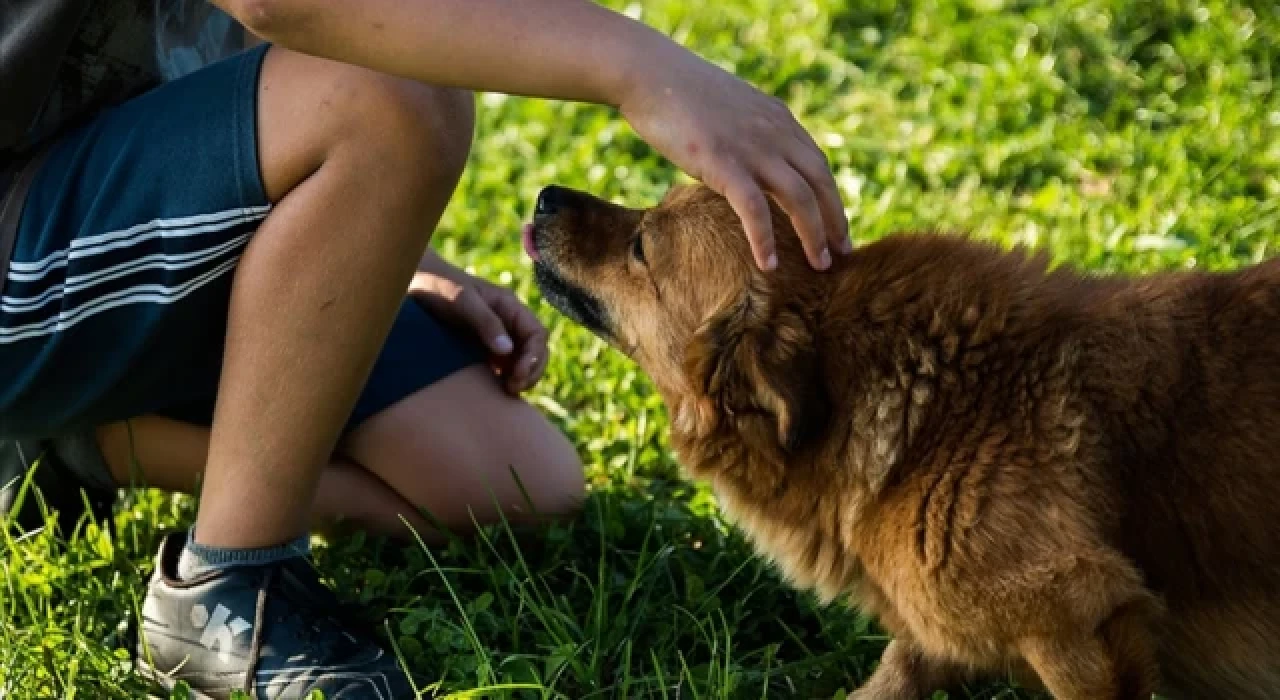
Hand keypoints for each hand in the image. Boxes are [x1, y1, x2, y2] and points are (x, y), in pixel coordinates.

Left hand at [409, 259, 547, 395]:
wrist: (412, 283)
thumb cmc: (437, 286)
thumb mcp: (462, 301)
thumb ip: (486, 323)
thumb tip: (507, 350)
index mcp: (509, 306)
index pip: (537, 334)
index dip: (534, 357)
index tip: (518, 374)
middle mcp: (507, 322)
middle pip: (535, 350)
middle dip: (531, 371)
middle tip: (513, 388)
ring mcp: (495, 335)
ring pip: (520, 361)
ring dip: (520, 378)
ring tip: (506, 391)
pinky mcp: (481, 347)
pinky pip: (502, 366)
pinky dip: (504, 379)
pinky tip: (494, 390)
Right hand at [617, 50, 850, 271]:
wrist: (651, 75)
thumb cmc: (680, 95)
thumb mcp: (730, 110)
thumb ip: (749, 134)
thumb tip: (747, 162)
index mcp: (778, 120)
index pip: (818, 165)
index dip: (831, 197)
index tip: (835, 226)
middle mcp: (775, 133)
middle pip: (820, 183)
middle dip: (834, 220)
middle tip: (843, 253)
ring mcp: (752, 148)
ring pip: (799, 198)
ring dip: (814, 235)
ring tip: (820, 266)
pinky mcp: (724, 164)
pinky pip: (755, 209)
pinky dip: (764, 239)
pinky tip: (768, 265)